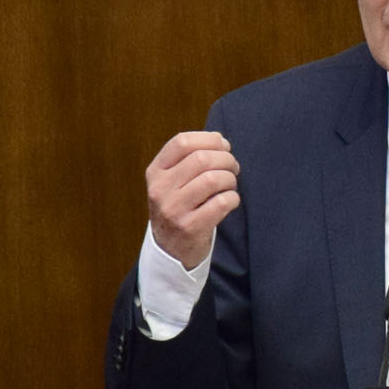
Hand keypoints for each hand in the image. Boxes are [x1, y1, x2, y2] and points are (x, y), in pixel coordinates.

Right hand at [146, 131, 241, 268]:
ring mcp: (174, 209)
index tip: (223, 145)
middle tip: (233, 168)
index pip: (182, 142)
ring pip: (213, 179)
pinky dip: (233, 198)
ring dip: (230, 179)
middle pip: (201, 158)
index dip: (209, 139)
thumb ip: (190, 159)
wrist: (170, 250)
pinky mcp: (190, 227)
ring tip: (230, 185)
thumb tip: (220, 140)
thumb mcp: (173, 182)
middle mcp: (161, 189)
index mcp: (156, 172)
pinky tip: (229, 201)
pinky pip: (222, 202)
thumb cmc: (179, 208)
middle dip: (226, 159)